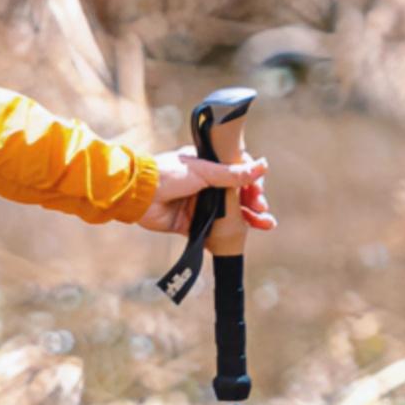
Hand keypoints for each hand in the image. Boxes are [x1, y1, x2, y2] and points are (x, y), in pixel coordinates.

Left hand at [143, 143, 273, 240]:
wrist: (139, 196)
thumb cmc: (168, 175)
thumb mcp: (204, 171)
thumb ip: (233, 173)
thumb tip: (263, 166)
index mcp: (209, 165)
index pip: (239, 172)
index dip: (252, 182)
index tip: (258, 190)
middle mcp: (206, 184)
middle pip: (238, 195)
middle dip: (254, 202)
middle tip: (262, 209)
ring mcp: (200, 204)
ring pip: (231, 214)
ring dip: (249, 219)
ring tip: (266, 224)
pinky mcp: (192, 224)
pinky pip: (214, 232)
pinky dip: (227, 237)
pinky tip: (241, 239)